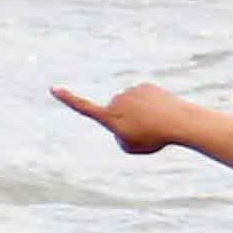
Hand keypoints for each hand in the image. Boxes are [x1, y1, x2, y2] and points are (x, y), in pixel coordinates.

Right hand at [52, 83, 190, 155]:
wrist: (178, 121)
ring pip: (129, 105)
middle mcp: (116, 101)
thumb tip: (122, 122)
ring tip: (155, 122)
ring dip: (138, 114)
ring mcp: (131, 91)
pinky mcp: (145, 86)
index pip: (84, 107)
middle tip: (143, 132)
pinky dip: (149, 105)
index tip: (53, 88)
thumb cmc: (154, 138)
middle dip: (125, 122)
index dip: (68, 99)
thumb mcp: (131, 147)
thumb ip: (120, 136)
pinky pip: (142, 98)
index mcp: (110, 117)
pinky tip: (161, 112)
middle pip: (114, 113)